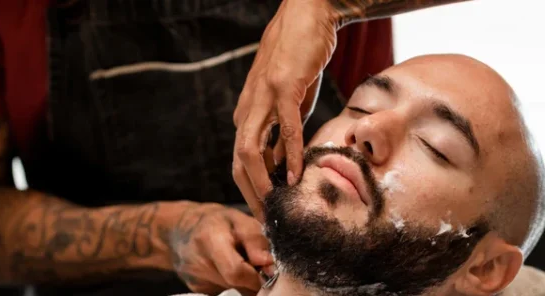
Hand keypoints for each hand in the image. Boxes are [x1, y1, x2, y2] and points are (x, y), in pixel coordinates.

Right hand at [167, 202, 273, 294]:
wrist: (183, 229)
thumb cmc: (217, 221)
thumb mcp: (239, 219)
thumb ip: (256, 240)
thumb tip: (271, 266)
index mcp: (209, 239)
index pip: (236, 271)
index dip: (256, 274)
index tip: (266, 267)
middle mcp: (197, 263)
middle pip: (236, 283)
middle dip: (253, 277)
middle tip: (255, 262)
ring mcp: (194, 279)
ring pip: (233, 289)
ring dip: (244, 280)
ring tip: (240, 261)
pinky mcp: (196, 288)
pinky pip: (224, 291)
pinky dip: (233, 284)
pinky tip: (228, 268)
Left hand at [233, 0, 338, 221]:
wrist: (307, 18)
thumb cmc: (299, 61)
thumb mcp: (289, 105)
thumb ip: (282, 134)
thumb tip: (283, 165)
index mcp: (247, 115)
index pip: (240, 162)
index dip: (250, 189)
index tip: (266, 211)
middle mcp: (248, 109)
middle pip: (238, 162)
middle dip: (251, 194)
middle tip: (267, 219)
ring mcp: (262, 98)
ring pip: (250, 149)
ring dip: (262, 180)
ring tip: (276, 203)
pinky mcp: (283, 87)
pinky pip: (285, 128)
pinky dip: (289, 153)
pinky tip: (297, 174)